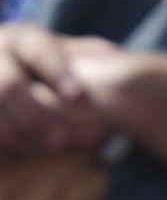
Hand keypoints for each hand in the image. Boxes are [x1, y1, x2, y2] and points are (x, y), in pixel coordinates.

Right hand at [0, 27, 110, 157]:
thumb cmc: (36, 61)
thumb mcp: (58, 49)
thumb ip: (87, 53)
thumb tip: (122, 62)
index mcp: (21, 37)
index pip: (39, 51)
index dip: (58, 74)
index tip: (79, 98)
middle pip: (8, 86)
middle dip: (34, 115)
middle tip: (60, 141)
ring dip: (15, 135)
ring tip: (40, 154)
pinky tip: (11, 161)